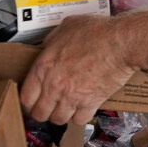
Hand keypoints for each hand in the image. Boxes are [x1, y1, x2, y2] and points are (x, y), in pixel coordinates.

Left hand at [20, 15, 137, 124]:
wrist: (122, 43)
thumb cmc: (97, 32)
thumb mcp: (67, 26)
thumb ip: (53, 39)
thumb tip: (48, 45)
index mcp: (44, 66)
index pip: (25, 97)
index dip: (28, 102)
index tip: (33, 102)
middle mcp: (54, 85)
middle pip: (39, 113)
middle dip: (43, 112)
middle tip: (49, 107)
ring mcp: (72, 96)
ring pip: (58, 119)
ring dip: (62, 115)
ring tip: (66, 108)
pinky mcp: (91, 102)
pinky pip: (79, 120)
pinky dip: (80, 116)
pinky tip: (83, 107)